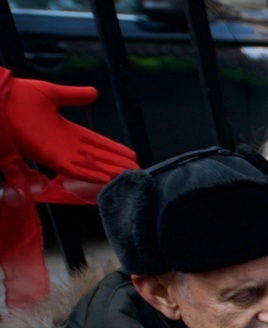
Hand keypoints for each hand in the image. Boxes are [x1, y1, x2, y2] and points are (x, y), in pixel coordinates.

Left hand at [6, 77, 137, 182]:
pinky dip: (91, 174)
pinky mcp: (50, 157)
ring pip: (90, 166)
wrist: (1, 100)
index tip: (131, 155)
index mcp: (67, 130)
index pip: (97, 142)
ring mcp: (58, 152)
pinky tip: (106, 179)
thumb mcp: (53, 93)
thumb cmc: (20, 96)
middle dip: (118, 164)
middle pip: (98, 157)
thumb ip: (74, 95)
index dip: (114, 149)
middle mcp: (65, 145)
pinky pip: (75, 169)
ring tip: (129, 177)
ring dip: (110, 172)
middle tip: (138, 171)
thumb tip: (94, 93)